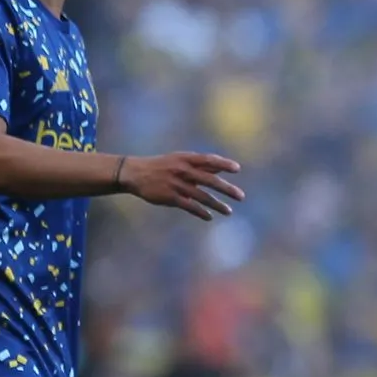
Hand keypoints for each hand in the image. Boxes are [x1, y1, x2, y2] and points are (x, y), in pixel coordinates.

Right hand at [121, 152, 243, 220]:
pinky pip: (189, 206)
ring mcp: (176, 184)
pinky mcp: (169, 197)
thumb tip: (220, 169)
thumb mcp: (179, 160)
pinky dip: (201, 212)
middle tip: (241, 197)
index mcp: (185, 159)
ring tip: (229, 211)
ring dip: (217, 205)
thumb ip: (200, 166)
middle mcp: (182, 170)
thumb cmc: (162, 166)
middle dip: (226, 189)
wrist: (135, 174)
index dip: (223, 163)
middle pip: (209, 180)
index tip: (237, 169)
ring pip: (201, 196)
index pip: (208, 160)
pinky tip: (210, 217)